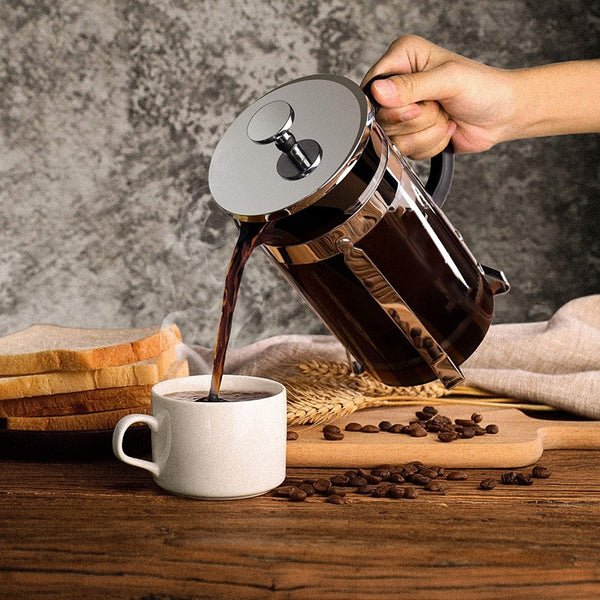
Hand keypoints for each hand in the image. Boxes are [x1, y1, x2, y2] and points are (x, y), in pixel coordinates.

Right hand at [362, 35, 514, 158]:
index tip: (416, 104)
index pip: (372, 87)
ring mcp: (403, 112)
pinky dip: (429, 145)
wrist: (502, 114)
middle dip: (416, 120)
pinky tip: (444, 130)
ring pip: (393, 138)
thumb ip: (412, 86)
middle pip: (381, 117)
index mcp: (403, 58)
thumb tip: (378, 91)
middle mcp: (398, 84)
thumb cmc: (483, 88)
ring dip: (426, 133)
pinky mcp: (410, 135)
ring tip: (444, 117)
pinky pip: (406, 151)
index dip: (390, 104)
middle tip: (438, 107)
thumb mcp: (448, 80)